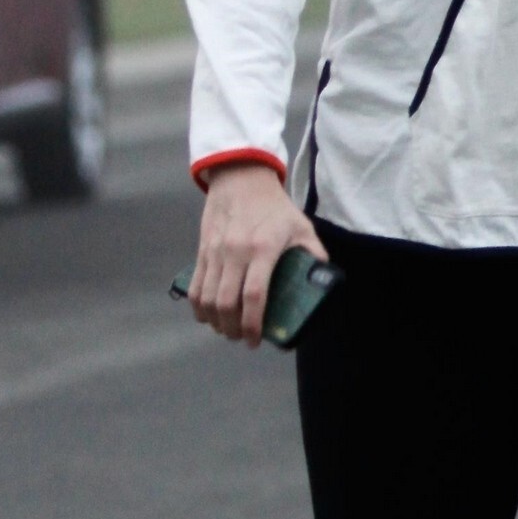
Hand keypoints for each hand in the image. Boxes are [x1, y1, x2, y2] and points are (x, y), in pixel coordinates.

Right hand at [191, 162, 324, 347]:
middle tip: (242, 338)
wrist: (241, 177)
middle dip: (232, 328)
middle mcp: (236, 252)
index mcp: (263, 249)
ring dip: (215, 321)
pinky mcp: (202, 250)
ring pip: (206, 298)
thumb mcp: (302, 227)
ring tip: (227, 330)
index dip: (253, 323)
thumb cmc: (275, 207)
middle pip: (226, 302)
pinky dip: (198, 307)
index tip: (256, 340)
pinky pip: (194, 286)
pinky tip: (207, 316)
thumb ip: (314, 254)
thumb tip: (322, 283)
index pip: (254, 295)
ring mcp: (215, 252)